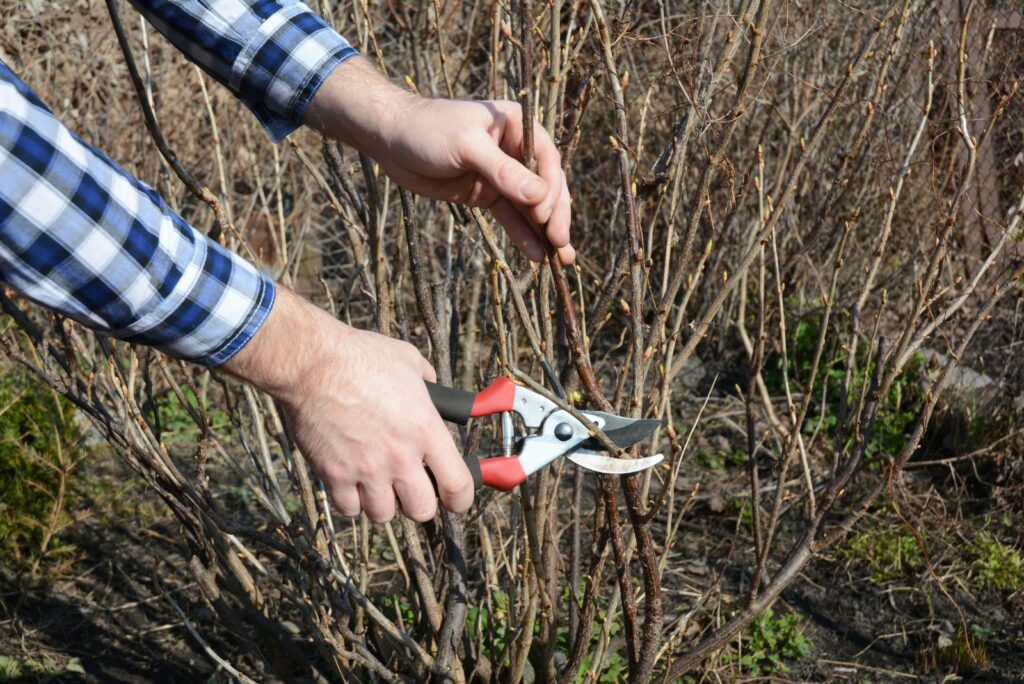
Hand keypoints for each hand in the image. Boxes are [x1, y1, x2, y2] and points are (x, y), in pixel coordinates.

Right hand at [221, 287, 472, 522]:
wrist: (314, 363)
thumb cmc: (361, 357)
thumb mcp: (410, 363)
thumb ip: (429, 385)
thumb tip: (435, 393)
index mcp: (426, 430)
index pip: (457, 485)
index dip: (461, 498)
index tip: (456, 498)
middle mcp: (400, 457)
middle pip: (422, 510)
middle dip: (419, 501)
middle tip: (411, 487)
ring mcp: (366, 470)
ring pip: (383, 514)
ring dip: (383, 502)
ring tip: (377, 482)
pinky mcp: (334, 475)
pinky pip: (349, 509)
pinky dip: (351, 501)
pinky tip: (352, 481)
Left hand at [303, 57, 574, 264]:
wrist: (390, 139)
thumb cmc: (427, 130)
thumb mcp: (466, 146)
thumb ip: (502, 171)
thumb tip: (539, 196)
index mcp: (518, 125)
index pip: (547, 161)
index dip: (551, 191)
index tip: (546, 217)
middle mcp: (516, 149)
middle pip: (545, 186)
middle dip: (554, 216)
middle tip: (560, 244)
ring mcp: (502, 175)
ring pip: (531, 206)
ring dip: (545, 231)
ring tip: (562, 260)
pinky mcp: (486, 194)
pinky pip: (510, 217)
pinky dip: (523, 235)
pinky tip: (537, 255)